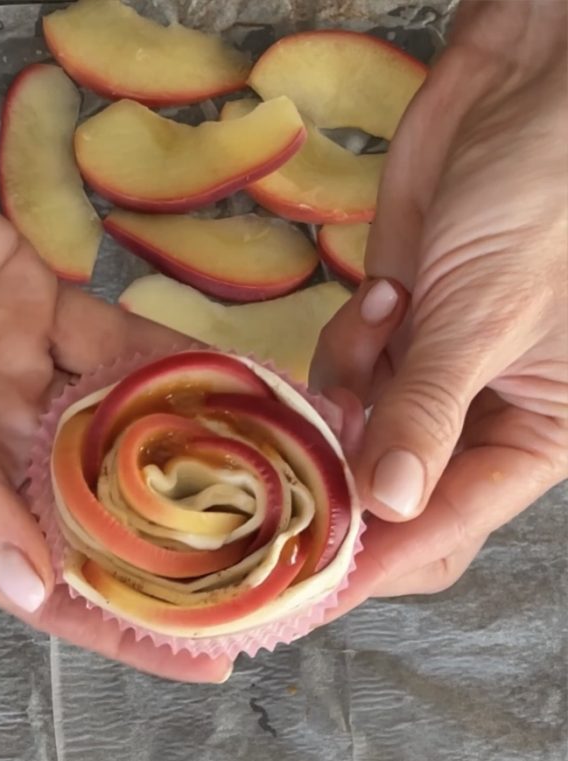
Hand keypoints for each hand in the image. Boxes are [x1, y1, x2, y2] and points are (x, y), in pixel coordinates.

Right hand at [0, 85, 227, 681]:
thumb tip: (32, 587)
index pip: (47, 585)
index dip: (123, 628)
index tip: (207, 664)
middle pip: (99, 516)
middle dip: (177, 548)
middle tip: (274, 573)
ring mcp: (21, 379)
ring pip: (121, 432)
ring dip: (193, 453)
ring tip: (283, 484)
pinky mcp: (41, 309)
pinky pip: (119, 345)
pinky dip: (174, 365)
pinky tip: (242, 384)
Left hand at [311, 0, 567, 611]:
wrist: (523, 95)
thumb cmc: (545, 195)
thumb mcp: (490, 310)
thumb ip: (431, 408)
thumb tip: (388, 505)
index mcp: (537, 434)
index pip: (443, 529)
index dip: (376, 563)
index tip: (304, 590)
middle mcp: (481, 418)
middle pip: (392, 498)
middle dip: (345, 476)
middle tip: (292, 469)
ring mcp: (430, 376)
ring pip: (354, 434)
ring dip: (344, 392)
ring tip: (383, 321)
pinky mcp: (394, 334)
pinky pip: (341, 373)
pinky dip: (345, 343)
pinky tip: (382, 293)